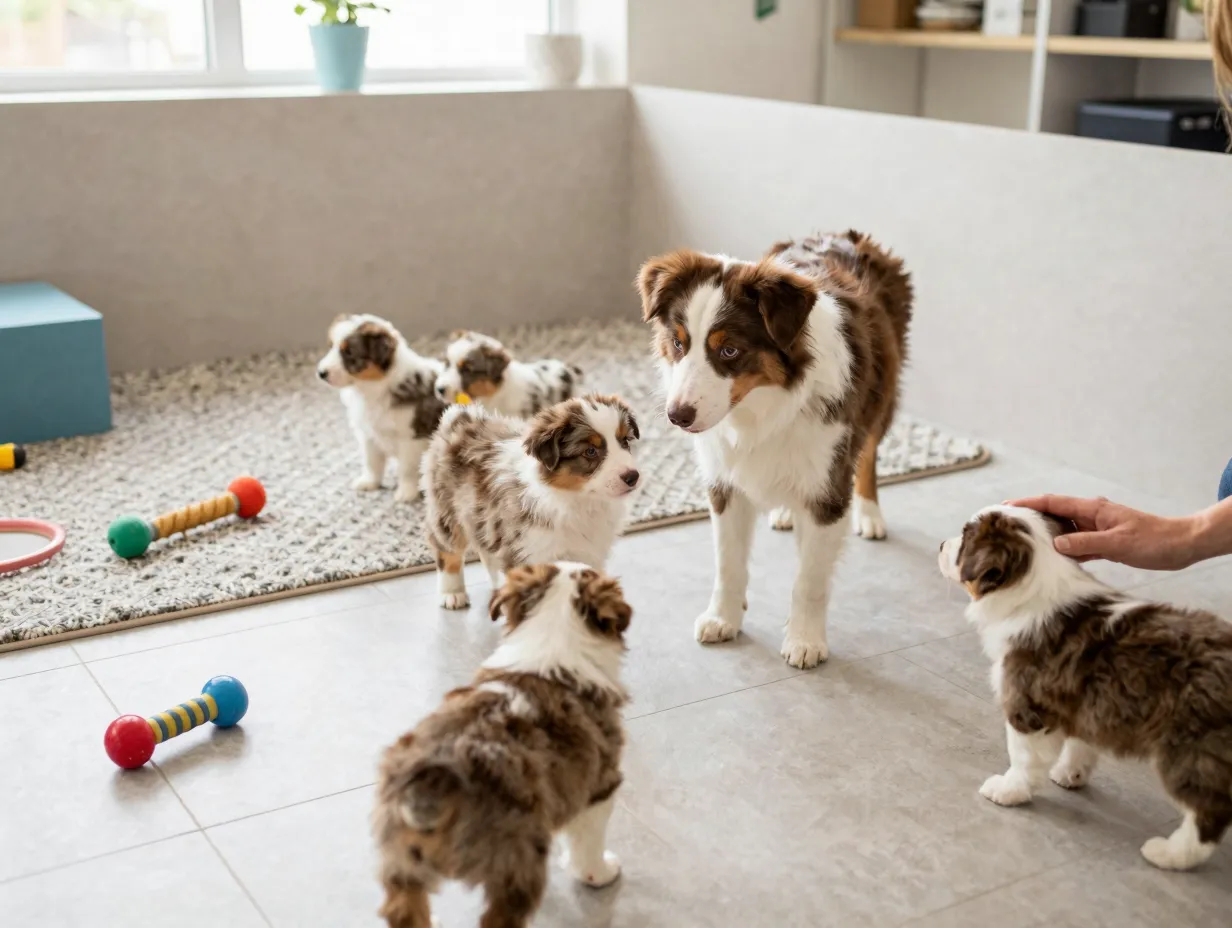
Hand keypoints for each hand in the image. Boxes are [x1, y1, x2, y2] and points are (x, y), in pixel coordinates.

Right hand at [1008, 495, 1198, 570]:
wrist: (1181, 545)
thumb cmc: (1154, 541)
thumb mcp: (1118, 543)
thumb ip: (1085, 543)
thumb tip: (1055, 543)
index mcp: (1093, 509)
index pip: (1053, 502)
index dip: (1028, 504)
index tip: (1006, 507)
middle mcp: (1092, 516)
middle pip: (1055, 513)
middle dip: (1031, 517)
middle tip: (1008, 526)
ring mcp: (1097, 528)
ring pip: (1065, 529)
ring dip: (1046, 534)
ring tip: (1024, 542)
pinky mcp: (1104, 542)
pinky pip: (1077, 543)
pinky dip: (1064, 549)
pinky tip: (1053, 558)